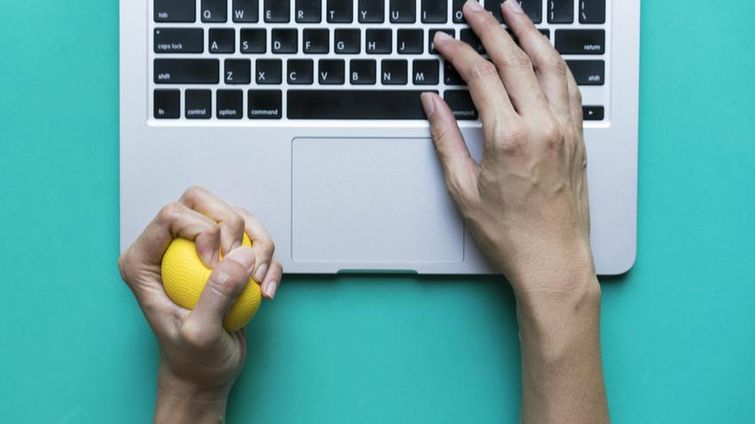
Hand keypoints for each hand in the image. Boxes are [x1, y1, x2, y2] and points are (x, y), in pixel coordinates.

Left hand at [118, 187, 282, 421]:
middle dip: (231, 227)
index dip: (201, 230)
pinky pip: (254, 239)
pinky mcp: (226, 257)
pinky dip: (268, 262)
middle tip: (239, 264)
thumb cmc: (193, 360)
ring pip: (234, 215)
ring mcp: (199, 249)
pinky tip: (266, 290)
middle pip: (202, 201)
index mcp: (145, 261)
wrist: (208, 374)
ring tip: (257, 282)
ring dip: (257, 244)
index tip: (214, 265)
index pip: (171, 214)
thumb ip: (217, 295)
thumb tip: (241, 257)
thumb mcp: (200, 334)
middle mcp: (170, 248)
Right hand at [422, 0, 594, 298]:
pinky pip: (569, 86)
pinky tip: (546, 52)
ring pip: (549, 64)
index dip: (459, 52)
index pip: (482, 77)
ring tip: (514, 12)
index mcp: (509, 138)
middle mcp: (542, 127)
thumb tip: (433, 105)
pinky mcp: (578, 138)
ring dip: (530, 33)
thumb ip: (446, 139)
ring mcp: (565, 130)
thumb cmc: (510, 234)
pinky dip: (555, 61)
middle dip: (491, 28)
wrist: (553, 261)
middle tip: (474, 9)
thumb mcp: (463, 189)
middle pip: (515, 59)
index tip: (444, 41)